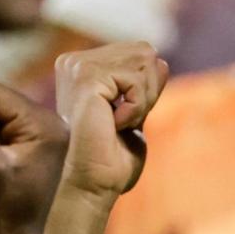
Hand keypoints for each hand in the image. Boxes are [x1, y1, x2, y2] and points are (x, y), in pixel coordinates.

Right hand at [54, 42, 168, 203]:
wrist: (96, 182)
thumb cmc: (113, 156)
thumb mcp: (137, 111)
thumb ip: (145, 85)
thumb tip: (160, 60)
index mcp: (82, 66)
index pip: (140, 53)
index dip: (146, 87)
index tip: (123, 116)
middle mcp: (74, 61)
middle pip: (145, 52)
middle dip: (147, 90)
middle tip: (122, 120)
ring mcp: (77, 66)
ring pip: (144, 62)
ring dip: (142, 100)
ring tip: (117, 123)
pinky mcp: (86, 77)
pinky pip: (136, 81)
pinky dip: (137, 108)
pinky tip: (114, 124)